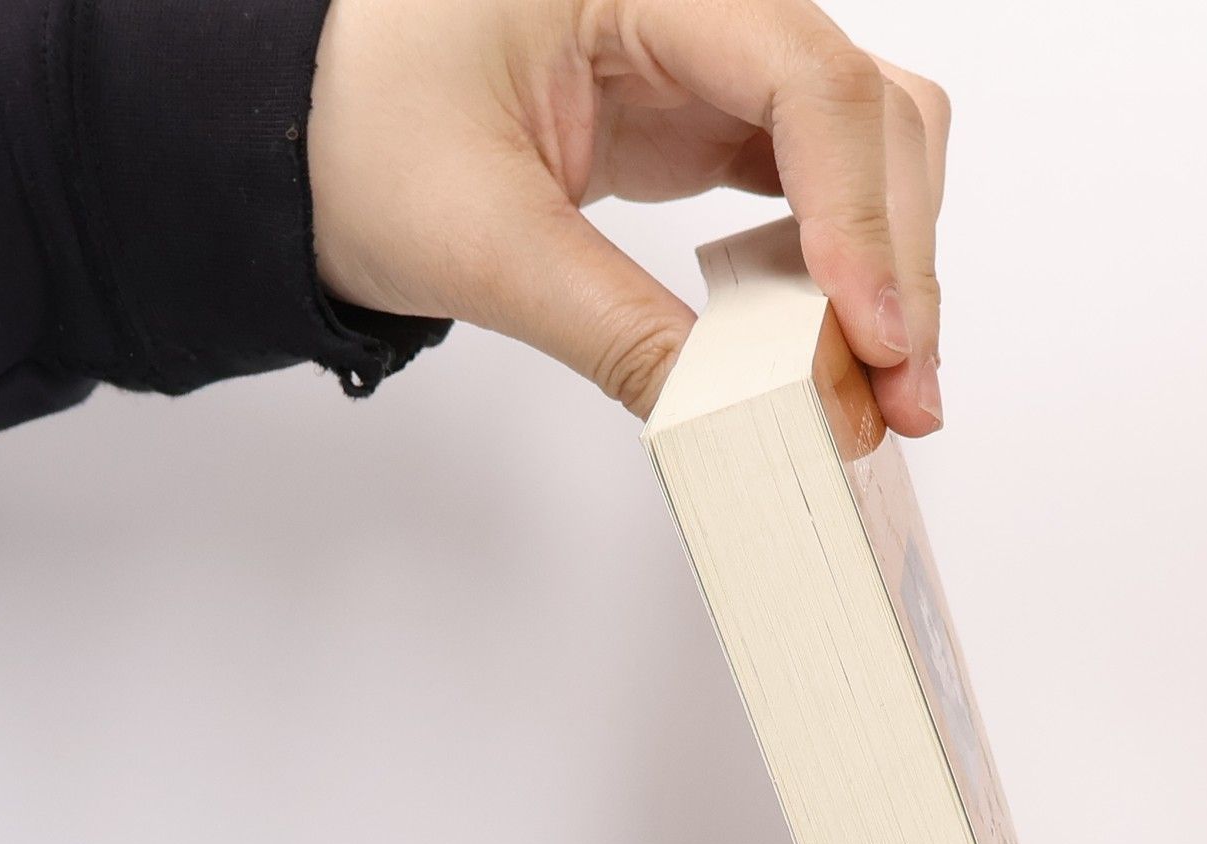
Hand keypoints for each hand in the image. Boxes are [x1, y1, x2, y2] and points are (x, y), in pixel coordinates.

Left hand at [309, 0, 948, 432]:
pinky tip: (836, 340)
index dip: (860, 214)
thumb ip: (622, 334)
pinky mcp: (713, 115)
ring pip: (870, 142)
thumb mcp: (478, 245)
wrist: (302, 130)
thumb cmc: (352, 135)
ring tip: (883, 384)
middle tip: (903, 395)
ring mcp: (714, 55)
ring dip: (891, 263)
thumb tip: (747, 425)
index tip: (876, 337)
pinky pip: (822, 182)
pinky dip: (846, 265)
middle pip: (868, 110)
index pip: (804, 75)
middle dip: (897, 258)